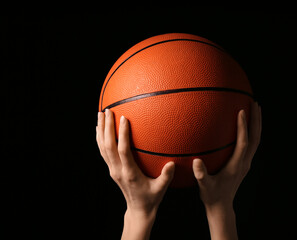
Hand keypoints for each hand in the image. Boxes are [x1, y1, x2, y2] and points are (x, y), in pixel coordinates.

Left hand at [96, 109, 174, 239]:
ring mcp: (113, 170)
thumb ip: (166, 176)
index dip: (121, 134)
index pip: (123, 151)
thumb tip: (172, 163)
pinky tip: (99, 129)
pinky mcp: (112, 170)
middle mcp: (118, 171)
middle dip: (106, 127)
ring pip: (102, 148)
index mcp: (130, 174)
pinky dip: (100, 139)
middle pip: (107, 146)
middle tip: (107, 111)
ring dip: (100, 131)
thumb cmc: (151, 198)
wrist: (138, 209)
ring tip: (100, 115)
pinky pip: (103, 152)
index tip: (123, 119)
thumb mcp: (161, 188)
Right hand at [192, 102, 261, 239]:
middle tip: (255, 103)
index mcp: (237, 166)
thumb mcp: (205, 186)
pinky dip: (251, 132)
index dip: (243, 127)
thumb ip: (201, 175)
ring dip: (257, 124)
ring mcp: (246, 163)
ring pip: (256, 141)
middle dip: (257, 121)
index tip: (242, 111)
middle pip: (256, 138)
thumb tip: (196, 162)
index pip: (243, 143)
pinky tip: (245, 124)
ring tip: (255, 109)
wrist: (221, 206)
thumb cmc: (212, 196)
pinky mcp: (243, 163)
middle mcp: (245, 162)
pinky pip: (250, 144)